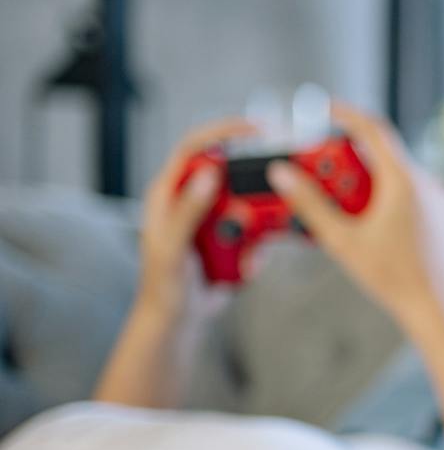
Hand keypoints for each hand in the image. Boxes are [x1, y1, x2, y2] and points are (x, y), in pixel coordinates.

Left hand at [136, 117, 258, 310]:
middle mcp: (192, 199)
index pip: (195, 148)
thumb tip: (210, 172)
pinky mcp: (232, 236)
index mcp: (168, 193)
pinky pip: (257, 231)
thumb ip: (188, 209)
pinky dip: (259, 248)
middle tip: (274, 194)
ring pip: (250, 203)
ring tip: (249, 250)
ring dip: (258, 225)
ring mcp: (214, 218)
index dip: (223, 132)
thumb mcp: (172, 247)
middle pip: (231, 172)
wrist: (178, 319)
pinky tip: (245, 266)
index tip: (254, 130)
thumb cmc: (164, 286)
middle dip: (253, 187)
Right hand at [267, 104, 443, 325]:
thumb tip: (282, 173)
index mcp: (404, 180)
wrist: (439, 306)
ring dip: (368, 185)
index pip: (372, 129)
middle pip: (381, 157)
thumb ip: (309, 203)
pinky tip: (373, 225)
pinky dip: (389, 199)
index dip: (345, 114)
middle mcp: (428, 182)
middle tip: (323, 181)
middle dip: (348, 165)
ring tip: (346, 214)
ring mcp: (442, 197)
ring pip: (397, 177)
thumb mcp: (341, 240)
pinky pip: (413, 194)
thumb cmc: (392, 276)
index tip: (323, 109)